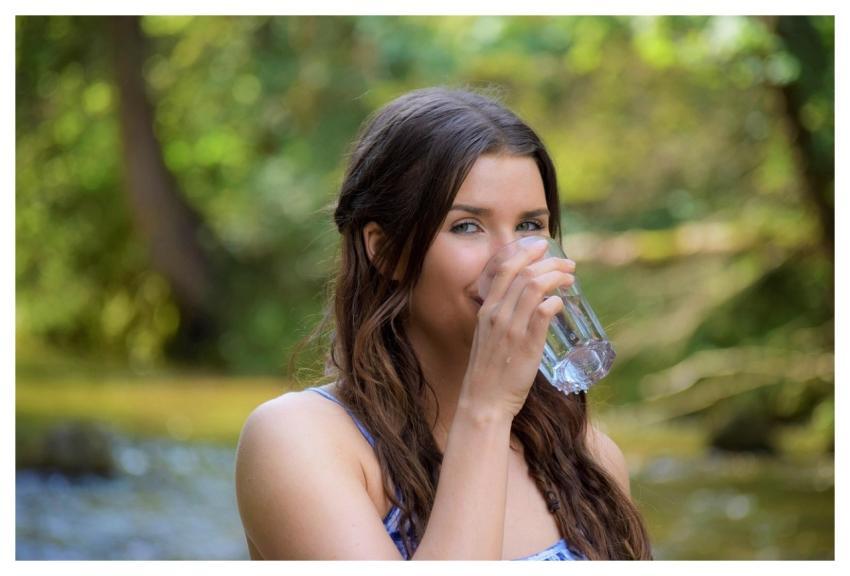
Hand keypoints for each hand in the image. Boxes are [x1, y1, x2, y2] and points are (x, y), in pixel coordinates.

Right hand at [460, 237, 576, 419]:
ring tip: (570, 278)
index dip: (524, 252)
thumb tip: (527, 308)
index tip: (541, 245)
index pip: (504, 269)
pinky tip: (562, 302)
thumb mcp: (487, 337)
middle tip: (568, 264)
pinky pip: (543, 313)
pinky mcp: (527, 345)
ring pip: (535, 287)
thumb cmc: (489, 371)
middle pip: (525, 274)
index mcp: (486, 310)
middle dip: (550, 262)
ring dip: (557, 277)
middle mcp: (497, 314)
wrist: (484, 400)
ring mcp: (512, 329)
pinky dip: (555, 301)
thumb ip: (502, 320)